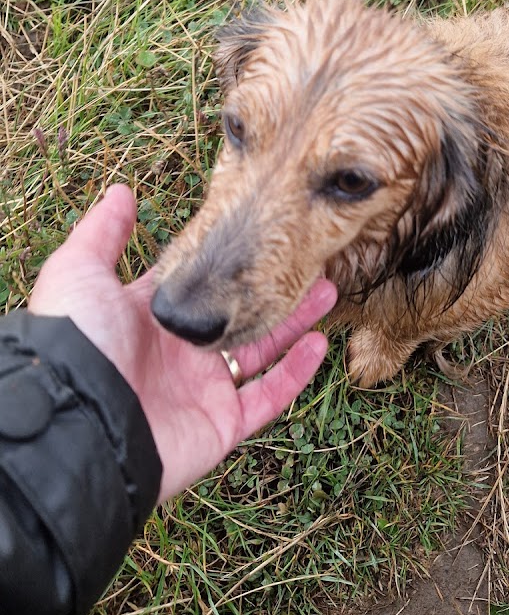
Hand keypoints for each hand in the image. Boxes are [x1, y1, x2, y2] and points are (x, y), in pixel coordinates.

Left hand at [29, 184, 335, 501]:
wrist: (79, 419)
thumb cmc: (77, 342)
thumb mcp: (79, 271)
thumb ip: (103, 233)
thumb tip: (121, 191)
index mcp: (152, 318)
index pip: (201, 285)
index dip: (231, 262)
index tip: (260, 233)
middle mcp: (181, 352)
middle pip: (241, 315)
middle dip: (274, 288)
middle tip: (308, 260)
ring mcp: (203, 389)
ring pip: (262, 350)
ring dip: (295, 322)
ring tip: (326, 289)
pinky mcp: (222, 423)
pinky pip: (269, 396)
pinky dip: (296, 372)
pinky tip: (319, 343)